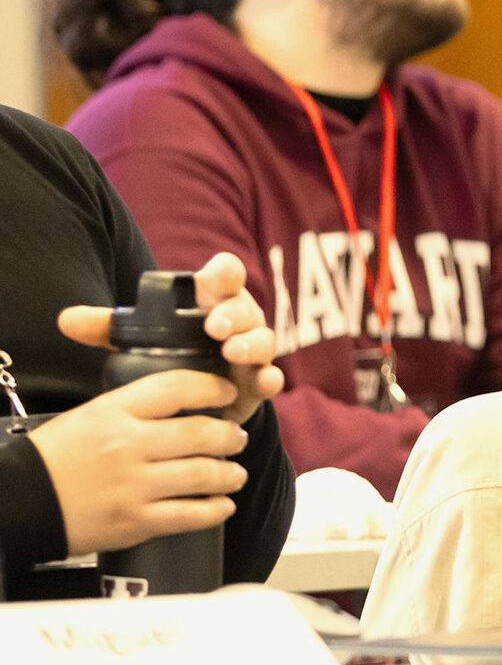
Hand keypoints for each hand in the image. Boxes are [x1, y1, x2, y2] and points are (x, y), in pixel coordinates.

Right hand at [26, 369, 250, 556]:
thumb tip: (184, 398)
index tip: (227, 391)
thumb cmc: (54, 457)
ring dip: (229, 473)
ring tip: (235, 473)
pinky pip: (188, 515)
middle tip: (237, 437)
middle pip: (200, 432)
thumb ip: (136, 406)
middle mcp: (128, 446)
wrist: (20, 502)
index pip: (178, 387)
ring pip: (202, 474)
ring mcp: (133, 486)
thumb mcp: (92, 414)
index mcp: (115, 412)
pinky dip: (214, 510)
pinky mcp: (134, 522)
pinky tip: (224, 505)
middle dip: (230, 435)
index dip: (212, 387)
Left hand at [57, 252, 285, 423]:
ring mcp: (251, 350)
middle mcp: (238, 321)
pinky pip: (272, 377)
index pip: (225, 275)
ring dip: (252, 344)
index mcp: (212, 301)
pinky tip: (266, 381)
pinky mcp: (257, 382)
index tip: (217, 277)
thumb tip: (66, 320)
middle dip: (233, 314)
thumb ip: (108, 328)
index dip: (224, 272)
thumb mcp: (139, 337)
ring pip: (262, 340)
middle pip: (244, 308)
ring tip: (233, 352)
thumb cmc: (173, 352)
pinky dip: (272, 379)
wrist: (198, 392)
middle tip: (215, 327)